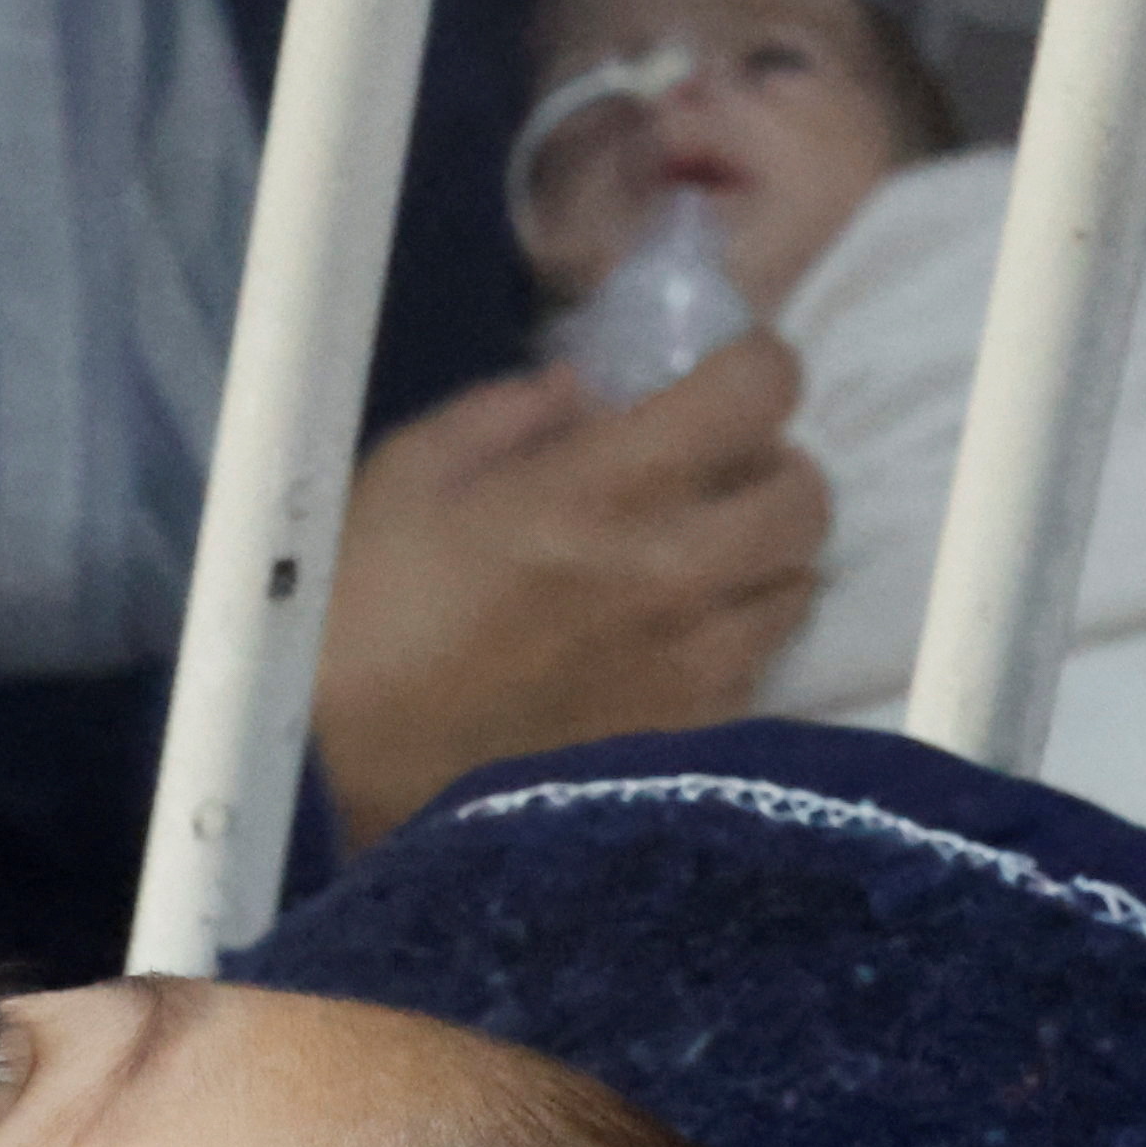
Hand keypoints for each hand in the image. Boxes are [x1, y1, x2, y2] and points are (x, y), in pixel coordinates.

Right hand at [309, 333, 829, 845]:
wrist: (338, 780)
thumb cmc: (354, 618)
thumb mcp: (402, 477)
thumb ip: (503, 416)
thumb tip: (585, 392)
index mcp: (603, 488)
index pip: (761, 390)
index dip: (750, 366)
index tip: (712, 378)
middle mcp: (675, 570)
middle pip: (807, 494)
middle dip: (766, 468)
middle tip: (708, 479)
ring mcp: (693, 663)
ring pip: (796, 583)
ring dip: (757, 560)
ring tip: (695, 566)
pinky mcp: (687, 736)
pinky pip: (760, 666)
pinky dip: (733, 639)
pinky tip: (667, 646)